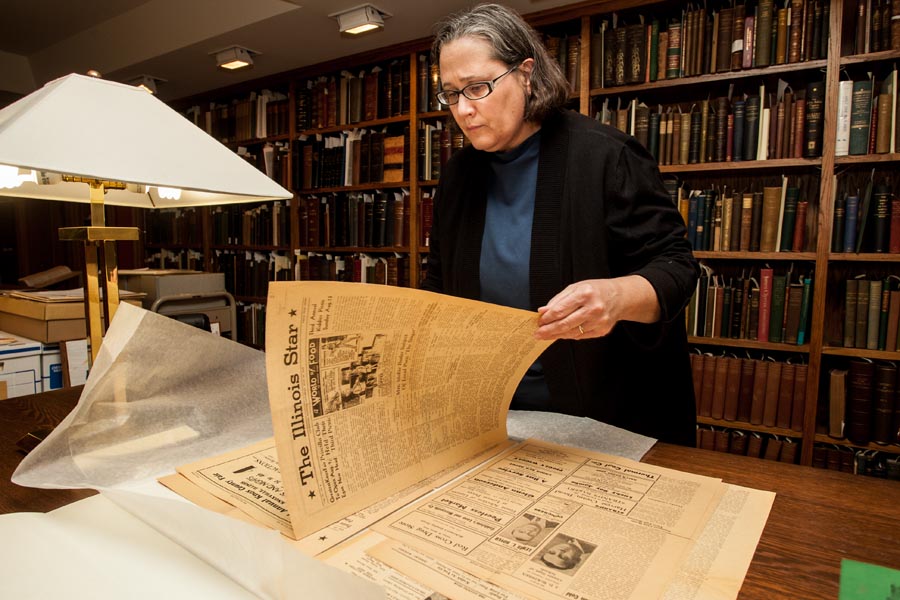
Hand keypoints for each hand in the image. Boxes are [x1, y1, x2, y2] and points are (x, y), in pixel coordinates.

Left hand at [533, 276, 659, 340]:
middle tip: (538, 333)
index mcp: (585, 294)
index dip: (547, 318)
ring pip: (572, 332)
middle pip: (565, 323)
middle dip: (549, 330)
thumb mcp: (575, 288)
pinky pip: (581, 336)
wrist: (619, 297)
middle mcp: (593, 308)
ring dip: (557, 335)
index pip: (561, 309)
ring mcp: (599, 321)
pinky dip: (569, 335)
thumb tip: (542, 311)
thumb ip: (558, 300)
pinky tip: (561, 334)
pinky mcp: (602, 330)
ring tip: (546, 335)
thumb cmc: (595, 291)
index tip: (539, 321)